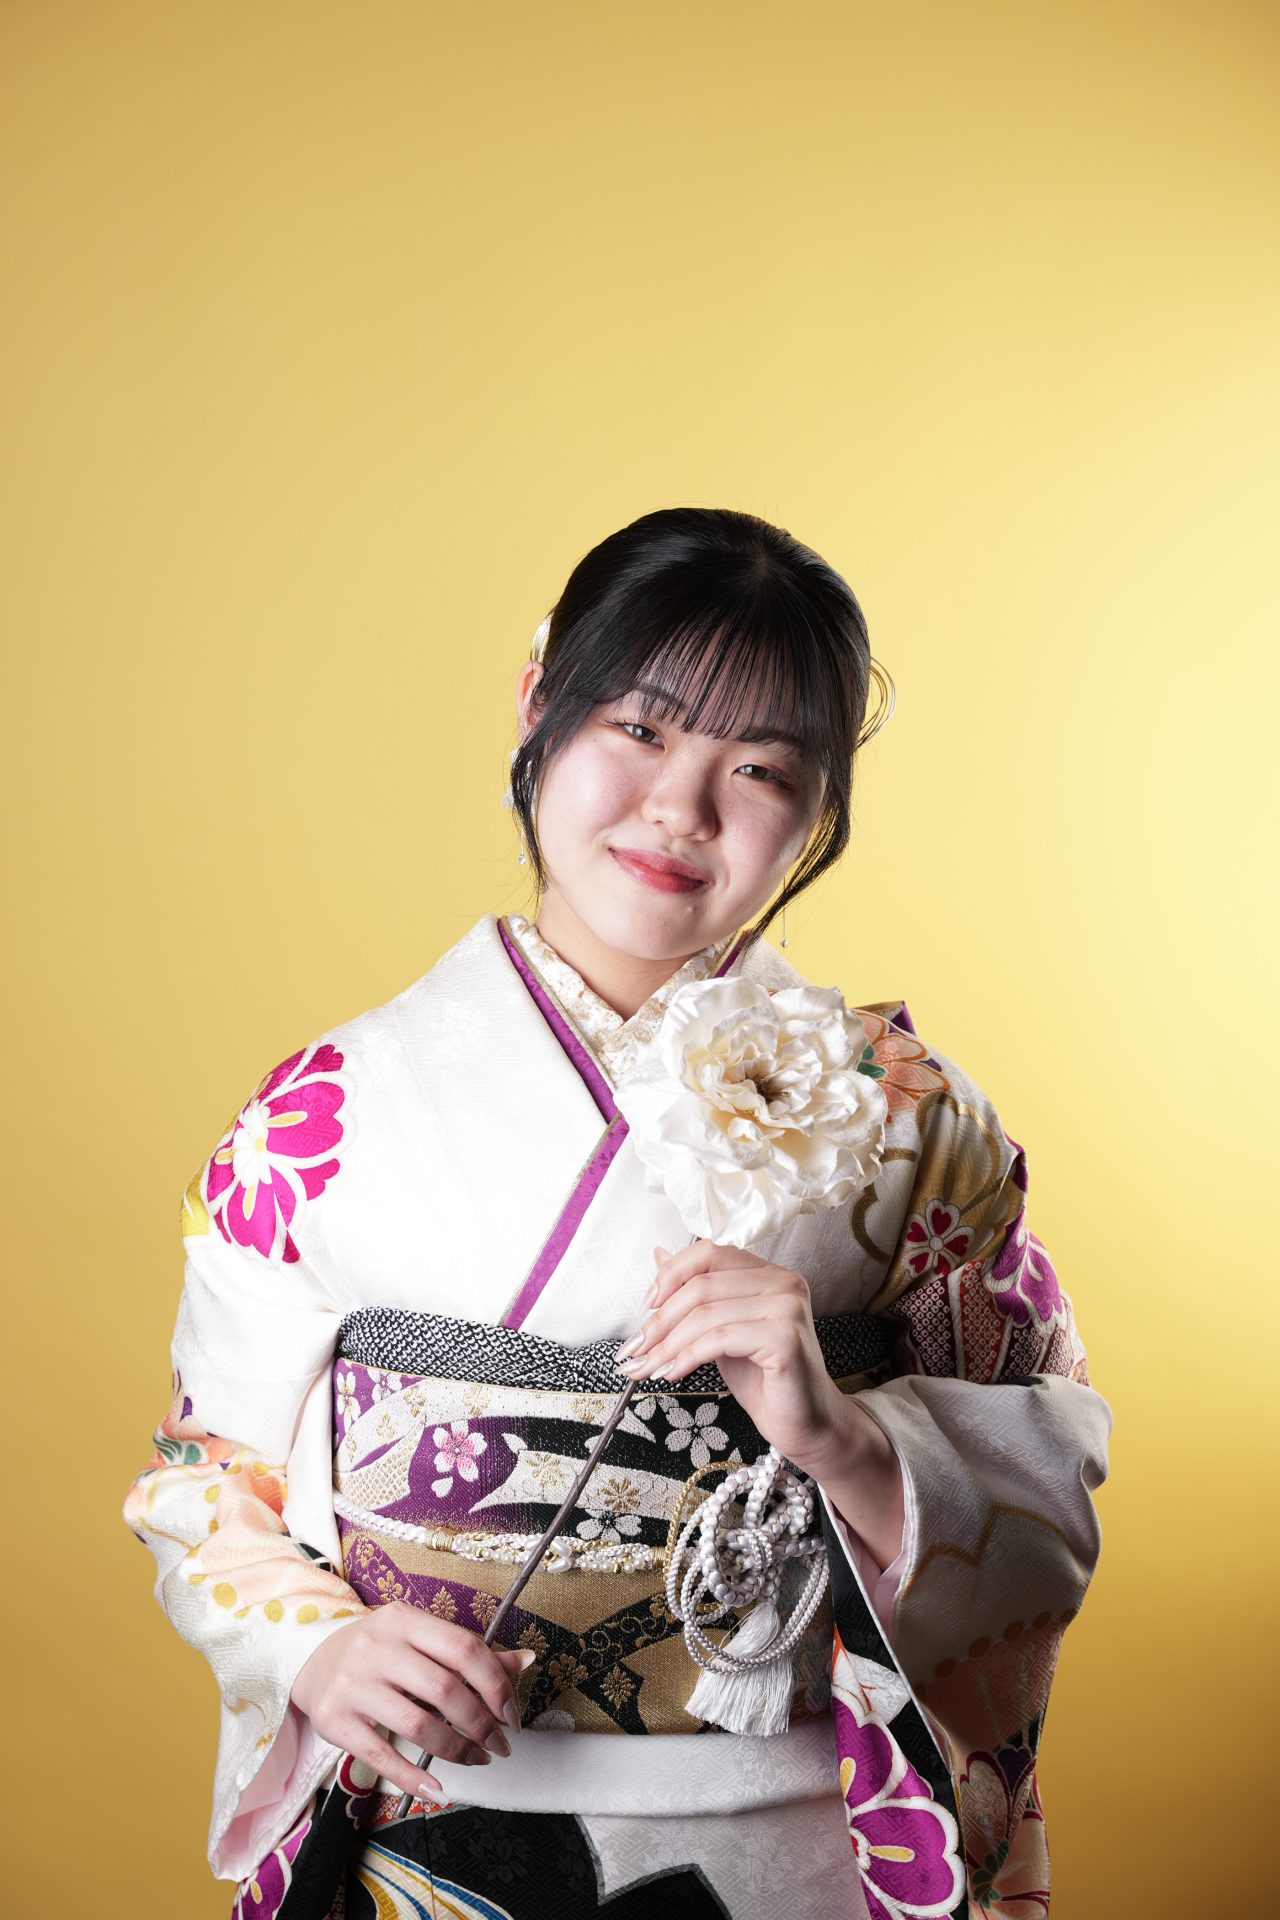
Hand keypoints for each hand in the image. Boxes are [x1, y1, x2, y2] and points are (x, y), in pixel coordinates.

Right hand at [289, 1600, 535, 1800]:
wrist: (312, 1662)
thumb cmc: (380, 1651)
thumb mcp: (420, 1640)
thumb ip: (471, 1654)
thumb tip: (527, 1659)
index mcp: (405, 1620)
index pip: (463, 1648)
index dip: (496, 1683)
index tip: (511, 1713)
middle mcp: (377, 1647)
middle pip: (444, 1689)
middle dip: (480, 1724)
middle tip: (497, 1744)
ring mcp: (353, 1683)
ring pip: (418, 1725)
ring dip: (456, 1750)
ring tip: (476, 1759)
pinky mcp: (336, 1720)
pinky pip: (382, 1755)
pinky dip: (413, 1776)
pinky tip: (438, 1784)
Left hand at [617, 1243, 904, 1567]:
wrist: (806, 1424)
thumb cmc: (764, 1379)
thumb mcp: (720, 1329)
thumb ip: (697, 1295)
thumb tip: (658, 1256)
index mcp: (769, 1273)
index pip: (710, 1252)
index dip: (671, 1275)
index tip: (646, 1306)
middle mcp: (783, 1282)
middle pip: (702, 1285)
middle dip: (659, 1320)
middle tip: (636, 1349)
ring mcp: (788, 1308)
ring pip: (705, 1314)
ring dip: (666, 1344)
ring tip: (646, 1368)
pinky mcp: (785, 1338)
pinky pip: (719, 1339)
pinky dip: (686, 1356)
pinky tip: (673, 1373)